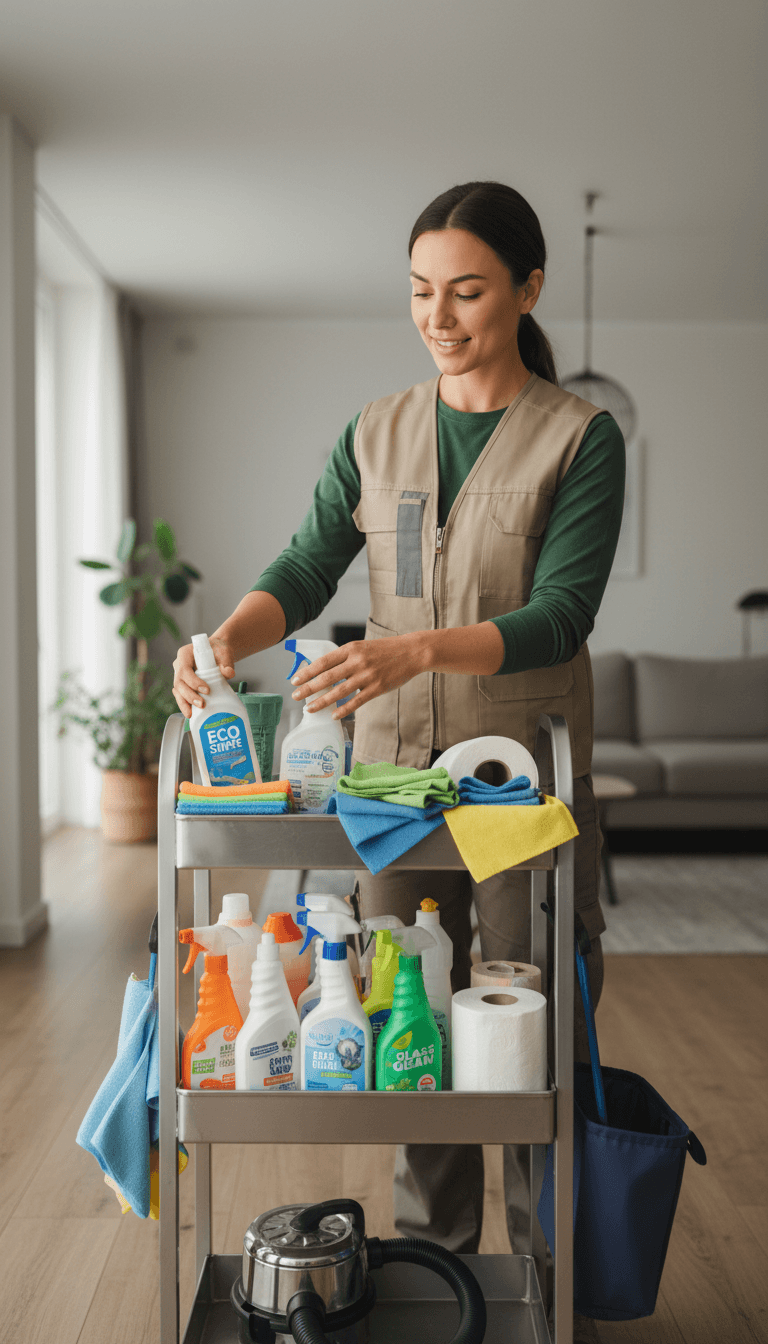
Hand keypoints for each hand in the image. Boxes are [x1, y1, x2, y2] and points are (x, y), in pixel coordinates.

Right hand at [172, 637, 235, 717]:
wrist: (218, 652)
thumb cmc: (219, 651)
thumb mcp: (224, 654)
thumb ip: (226, 662)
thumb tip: (229, 673)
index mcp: (185, 654)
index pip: (184, 669)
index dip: (193, 681)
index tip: (206, 690)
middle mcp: (179, 665)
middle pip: (179, 682)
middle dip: (189, 695)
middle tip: (202, 704)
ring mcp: (179, 675)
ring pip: (177, 691)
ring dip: (184, 703)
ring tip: (191, 714)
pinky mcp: (183, 684)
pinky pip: (181, 695)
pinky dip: (185, 704)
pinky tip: (191, 713)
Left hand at [291, 634, 426, 719]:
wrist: (411, 652)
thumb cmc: (385, 650)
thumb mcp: (362, 647)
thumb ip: (345, 658)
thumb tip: (324, 672)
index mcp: (351, 649)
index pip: (323, 662)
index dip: (307, 672)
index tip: (294, 680)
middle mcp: (357, 662)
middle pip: (327, 678)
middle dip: (308, 688)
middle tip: (295, 696)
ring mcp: (367, 676)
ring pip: (339, 692)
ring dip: (322, 702)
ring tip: (310, 708)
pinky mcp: (378, 688)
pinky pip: (357, 701)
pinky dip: (343, 710)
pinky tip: (333, 715)